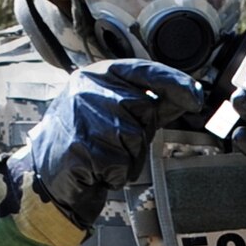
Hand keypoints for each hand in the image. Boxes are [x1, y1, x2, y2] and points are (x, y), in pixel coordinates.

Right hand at [27, 59, 207, 227]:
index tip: (196, 97)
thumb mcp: (118, 112)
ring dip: (127, 157)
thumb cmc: (89, 140)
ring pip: (134, 139)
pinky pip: (121, 164)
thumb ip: (152, 102)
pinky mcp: (80, 147)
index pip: (143, 70)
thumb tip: (191, 94)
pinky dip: (115, 174)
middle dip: (138, 134)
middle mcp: (88, 89)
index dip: (173, 82)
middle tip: (112, 142)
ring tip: (103, 155)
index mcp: (97, 74)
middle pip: (144, 110)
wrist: (48, 172)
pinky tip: (96, 170)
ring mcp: (82, 116)